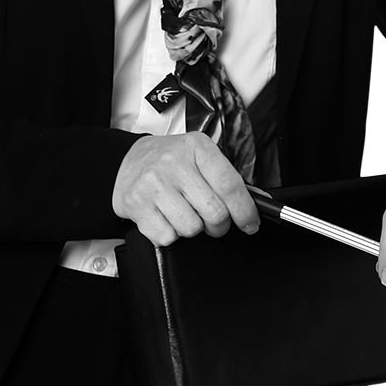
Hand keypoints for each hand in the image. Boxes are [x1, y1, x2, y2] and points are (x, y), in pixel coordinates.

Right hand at [112, 133, 260, 246]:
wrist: (127, 161)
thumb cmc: (170, 161)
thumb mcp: (200, 157)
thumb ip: (227, 179)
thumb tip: (258, 202)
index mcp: (197, 147)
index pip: (229, 184)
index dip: (245, 210)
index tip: (250, 223)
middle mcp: (174, 163)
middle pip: (215, 212)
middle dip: (220, 225)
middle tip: (214, 220)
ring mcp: (154, 184)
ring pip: (192, 229)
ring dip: (193, 228)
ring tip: (185, 212)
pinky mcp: (137, 205)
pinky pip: (167, 238)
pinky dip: (171, 234)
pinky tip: (166, 217)